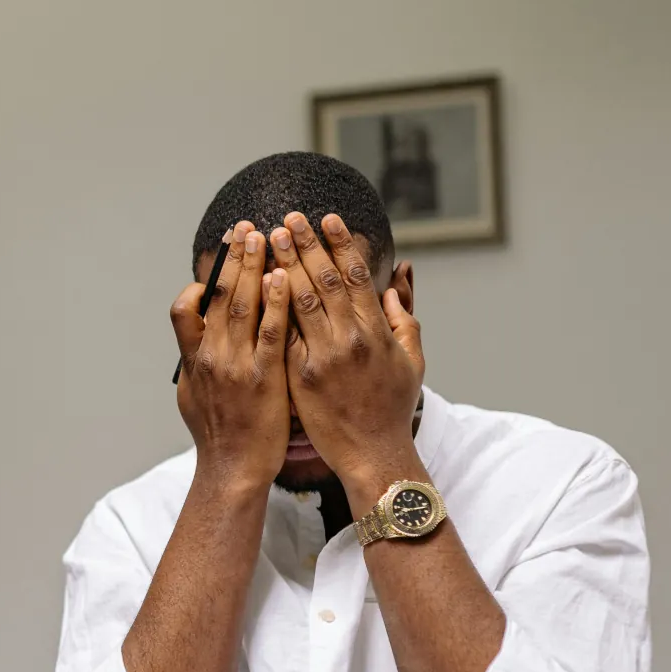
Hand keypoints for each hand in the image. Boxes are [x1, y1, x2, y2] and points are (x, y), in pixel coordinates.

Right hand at [171, 221, 294, 493]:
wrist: (232, 470)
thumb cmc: (218, 436)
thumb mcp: (193, 395)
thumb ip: (195, 361)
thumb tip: (193, 337)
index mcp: (194, 360)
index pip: (187, 307)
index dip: (204, 276)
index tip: (220, 253)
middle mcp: (211, 357)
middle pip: (220, 296)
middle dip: (234, 258)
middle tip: (247, 226)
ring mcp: (236, 366)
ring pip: (243, 306)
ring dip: (255, 267)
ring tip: (267, 237)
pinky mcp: (264, 378)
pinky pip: (271, 332)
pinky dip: (276, 302)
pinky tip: (286, 279)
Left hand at [272, 212, 426, 508]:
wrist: (373, 454)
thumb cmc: (392, 407)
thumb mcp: (411, 360)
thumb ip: (402, 317)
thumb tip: (398, 277)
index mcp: (376, 331)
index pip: (356, 275)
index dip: (340, 244)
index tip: (327, 218)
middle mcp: (350, 339)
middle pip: (324, 280)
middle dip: (306, 245)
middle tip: (288, 217)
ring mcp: (323, 358)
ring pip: (298, 301)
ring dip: (283, 265)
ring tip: (268, 239)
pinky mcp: (301, 377)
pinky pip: (282, 336)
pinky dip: (270, 308)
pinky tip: (259, 285)